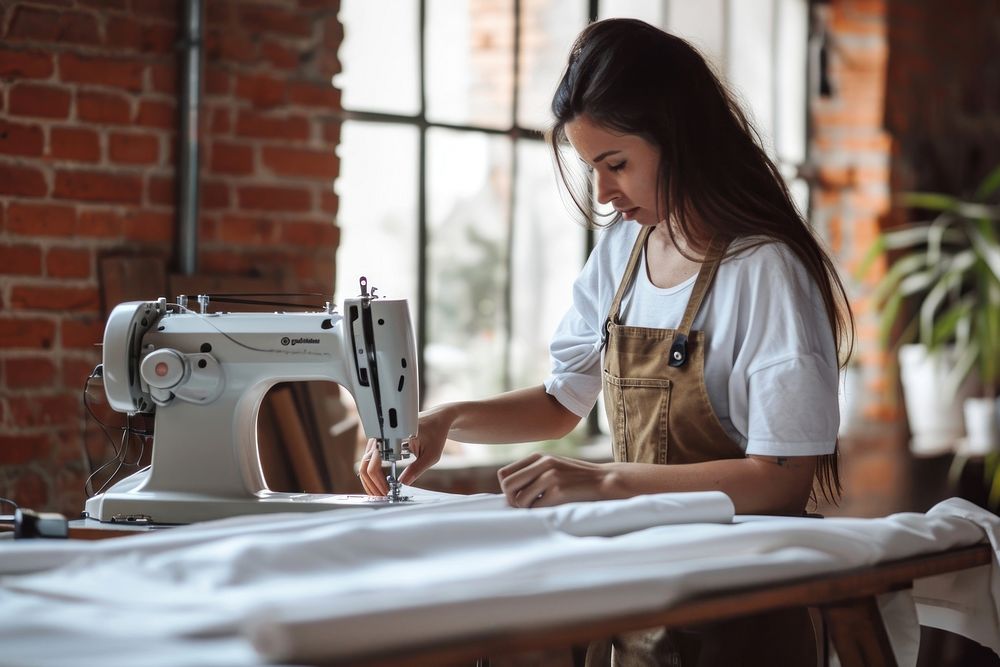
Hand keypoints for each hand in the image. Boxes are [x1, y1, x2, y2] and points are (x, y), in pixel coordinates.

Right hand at [357, 406, 454, 495]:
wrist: (437, 420)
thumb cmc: (435, 433)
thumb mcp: (430, 455)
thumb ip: (416, 470)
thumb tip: (401, 485)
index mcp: (391, 435)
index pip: (373, 463)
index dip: (378, 481)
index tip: (387, 491)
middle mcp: (381, 435)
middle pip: (365, 464)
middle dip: (372, 484)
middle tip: (383, 495)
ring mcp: (379, 439)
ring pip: (365, 463)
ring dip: (371, 481)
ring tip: (383, 492)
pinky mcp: (380, 443)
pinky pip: (370, 461)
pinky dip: (373, 475)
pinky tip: (382, 484)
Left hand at [497, 452, 613, 507]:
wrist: (605, 480)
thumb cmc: (576, 479)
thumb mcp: (553, 467)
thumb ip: (532, 473)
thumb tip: (507, 491)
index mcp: (538, 457)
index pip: (504, 474)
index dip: (507, 489)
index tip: (519, 496)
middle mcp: (542, 463)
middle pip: (507, 486)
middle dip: (512, 500)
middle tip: (526, 506)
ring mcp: (551, 475)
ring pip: (519, 500)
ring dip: (527, 509)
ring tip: (541, 507)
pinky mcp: (559, 490)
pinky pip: (536, 508)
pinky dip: (540, 512)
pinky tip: (553, 508)